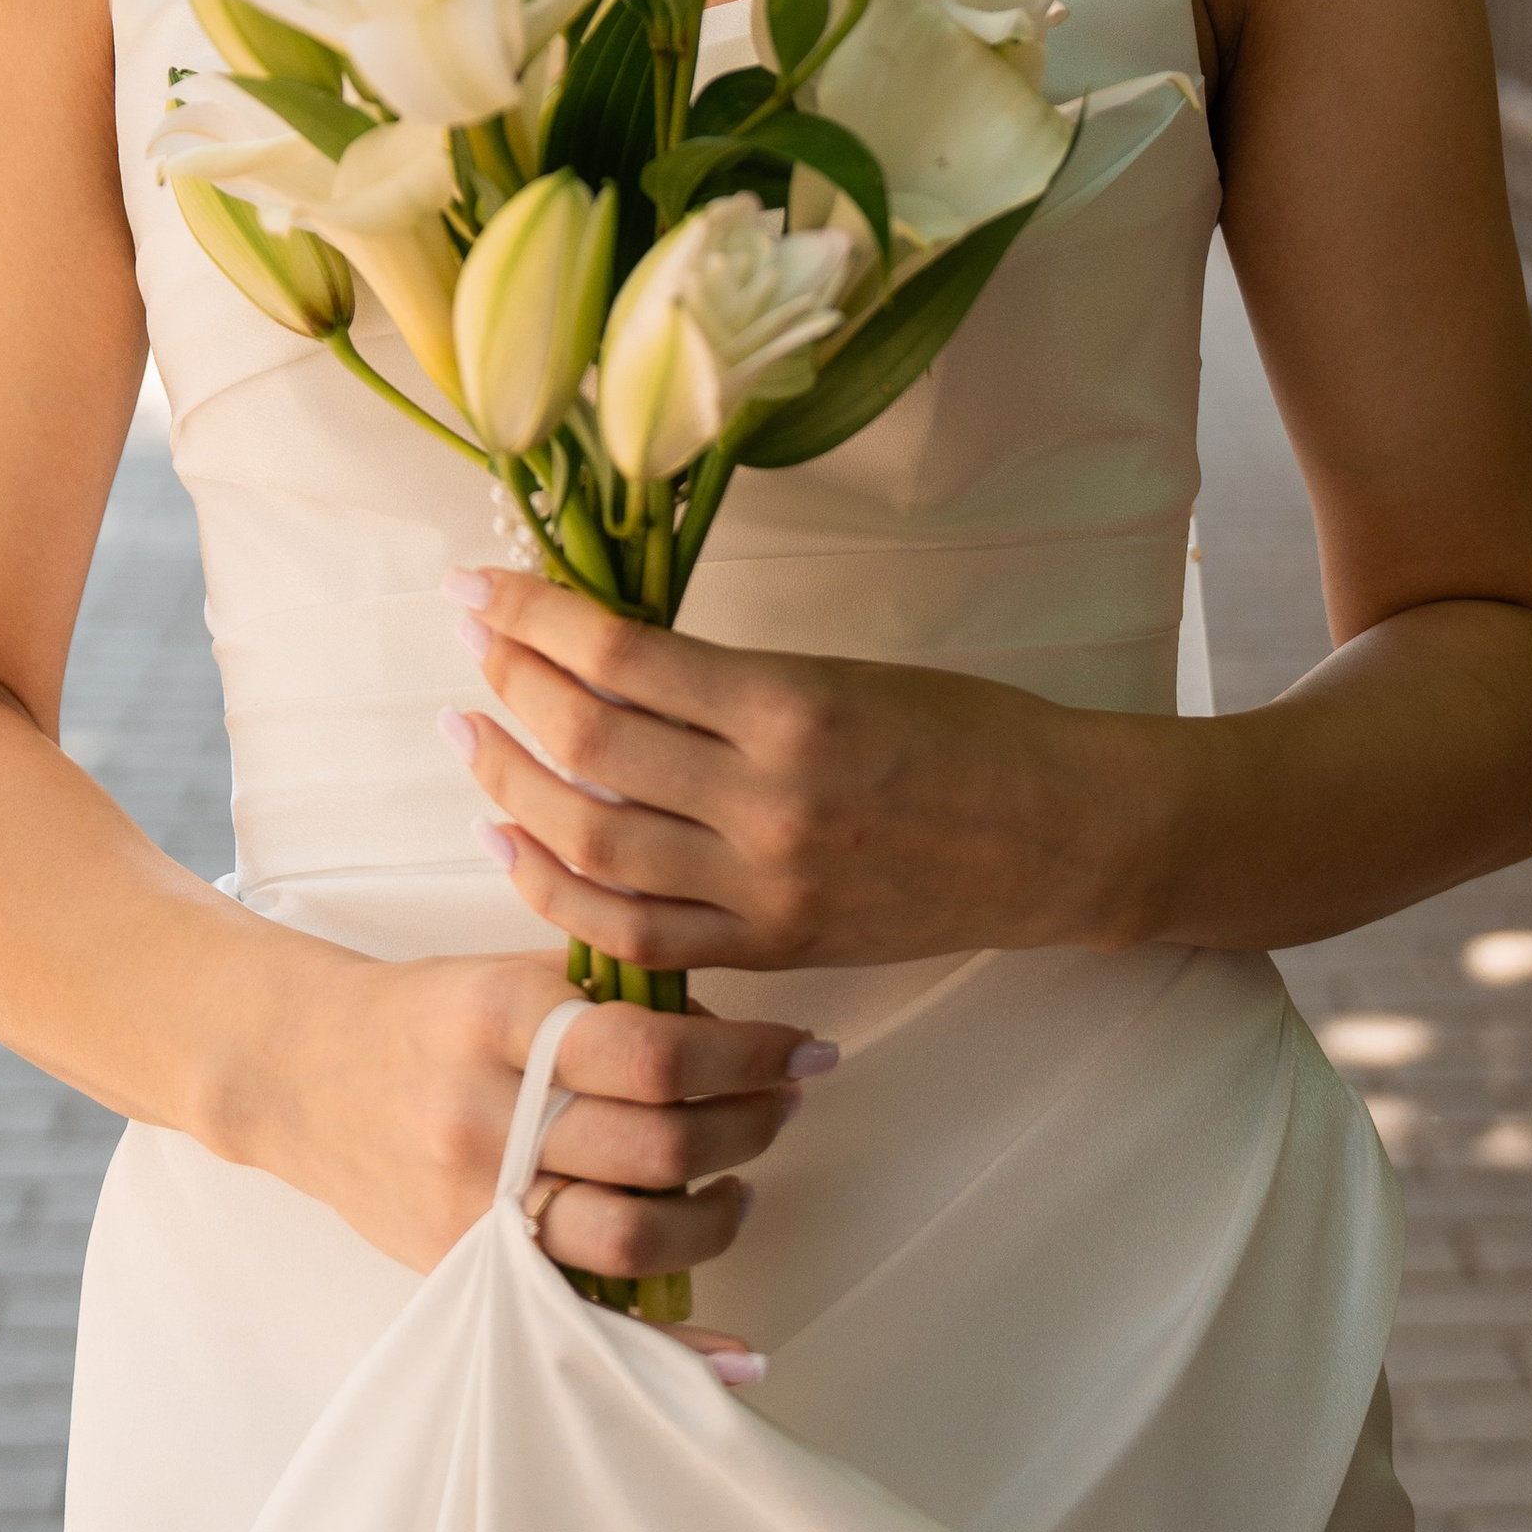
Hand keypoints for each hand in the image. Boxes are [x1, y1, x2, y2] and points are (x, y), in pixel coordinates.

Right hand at [247, 940, 831, 1344]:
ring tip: (739, 1184)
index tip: (804, 1050)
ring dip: (717, 1216)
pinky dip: (668, 1346)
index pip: (655, 1050)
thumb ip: (614, 998)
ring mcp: (473, 1202)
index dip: (750, 1054)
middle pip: (656, 1147)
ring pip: (629, 1238)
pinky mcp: (465, 1265)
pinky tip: (738, 1357)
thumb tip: (733, 1041)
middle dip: (749, 1127)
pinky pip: (582, 1312)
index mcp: (504, 1019)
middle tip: (784, 1106)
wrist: (300, 1071)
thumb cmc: (429, 1015)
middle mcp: (488, 1114)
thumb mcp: (513, 973)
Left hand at [437, 570, 1165, 969]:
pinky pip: (634, 934)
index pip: (619, 657)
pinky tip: (513, 845)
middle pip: (589, 748)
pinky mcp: (772, 946)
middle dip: (508, 688)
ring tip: (472, 738)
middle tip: (471, 647)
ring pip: (591, 847)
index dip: (532, 617)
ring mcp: (764, 888)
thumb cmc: (968, 731)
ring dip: (511, 787)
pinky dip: (557, 893)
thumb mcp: (847, 671)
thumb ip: (728, 680)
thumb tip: (605, 656)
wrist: (1060, 836)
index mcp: (792, 707)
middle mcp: (768, 803)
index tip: (478, 585)